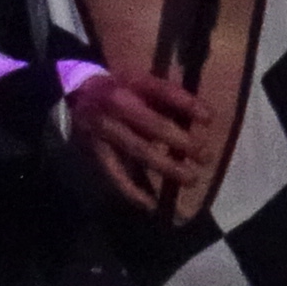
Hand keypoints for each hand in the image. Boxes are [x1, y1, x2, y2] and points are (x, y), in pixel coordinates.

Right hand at [67, 68, 212, 212]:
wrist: (77, 95)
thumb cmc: (121, 88)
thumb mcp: (144, 81)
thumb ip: (171, 97)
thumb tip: (205, 118)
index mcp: (131, 83)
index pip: (163, 91)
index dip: (187, 104)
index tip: (209, 119)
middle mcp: (117, 106)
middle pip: (153, 124)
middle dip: (182, 141)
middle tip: (205, 156)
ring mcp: (105, 130)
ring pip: (138, 150)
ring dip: (166, 166)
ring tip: (190, 178)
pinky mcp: (95, 151)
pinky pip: (115, 173)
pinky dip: (132, 190)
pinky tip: (151, 204)